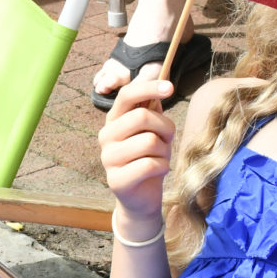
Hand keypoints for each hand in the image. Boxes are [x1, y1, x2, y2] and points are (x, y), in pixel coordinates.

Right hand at [97, 73, 173, 222]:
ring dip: (164, 150)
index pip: (127, 95)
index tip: (170, 87)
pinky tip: (158, 172)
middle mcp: (106, 136)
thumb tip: (159, 79)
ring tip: (160, 158)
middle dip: (165, 127)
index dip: (148, 87)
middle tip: (168, 139)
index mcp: (114, 120)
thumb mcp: (153, 131)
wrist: (141, 198)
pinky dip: (163, 167)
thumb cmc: (149, 158)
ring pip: (150, 141)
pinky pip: (150, 164)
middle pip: (142, 116)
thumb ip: (152, 108)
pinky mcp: (116, 179)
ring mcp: (108, 158)